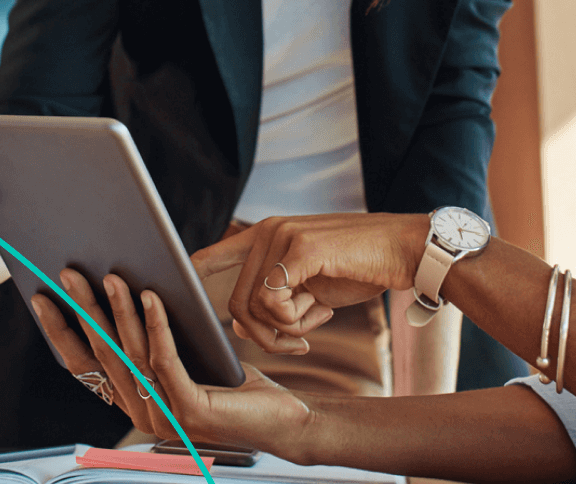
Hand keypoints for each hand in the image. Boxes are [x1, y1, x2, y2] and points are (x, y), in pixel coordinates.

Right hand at [29, 270, 310, 456]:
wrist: (286, 422)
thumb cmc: (237, 385)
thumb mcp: (190, 356)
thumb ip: (158, 339)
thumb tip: (132, 286)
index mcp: (136, 401)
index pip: (86, 366)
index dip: (61, 332)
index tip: (41, 298)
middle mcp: (143, 412)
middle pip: (103, 354)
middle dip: (83, 310)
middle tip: (66, 274)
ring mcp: (165, 415)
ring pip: (132, 353)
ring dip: (117, 310)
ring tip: (109, 275)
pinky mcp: (191, 411)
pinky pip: (166, 359)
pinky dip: (156, 324)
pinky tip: (152, 295)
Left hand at [193, 213, 426, 353]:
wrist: (404, 250)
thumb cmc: (361, 268)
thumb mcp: (312, 286)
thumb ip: (277, 298)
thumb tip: (238, 324)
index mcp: (269, 235)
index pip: (214, 253)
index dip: (192, 273)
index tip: (171, 287)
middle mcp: (269, 230)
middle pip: (235, 300)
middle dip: (259, 334)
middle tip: (292, 343)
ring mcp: (283, 236)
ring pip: (253, 306)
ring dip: (280, 331)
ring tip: (310, 327)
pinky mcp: (300, 248)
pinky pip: (275, 301)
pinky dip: (294, 320)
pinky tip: (321, 315)